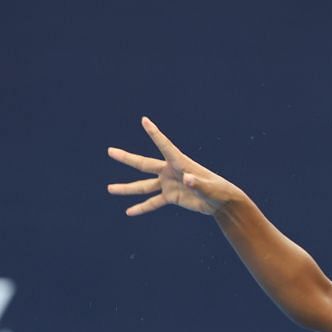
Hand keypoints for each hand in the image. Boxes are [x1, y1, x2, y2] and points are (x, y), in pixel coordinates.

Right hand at [105, 116, 237, 216]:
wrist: (221, 202)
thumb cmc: (217, 190)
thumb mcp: (208, 187)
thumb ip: (198, 183)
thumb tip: (188, 180)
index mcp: (180, 163)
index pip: (165, 146)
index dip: (155, 133)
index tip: (144, 120)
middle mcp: (169, 171)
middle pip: (144, 165)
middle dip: (127, 158)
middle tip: (110, 151)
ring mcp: (168, 184)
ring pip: (143, 186)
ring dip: (127, 189)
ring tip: (110, 189)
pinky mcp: (170, 197)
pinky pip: (153, 202)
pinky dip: (142, 208)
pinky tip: (129, 212)